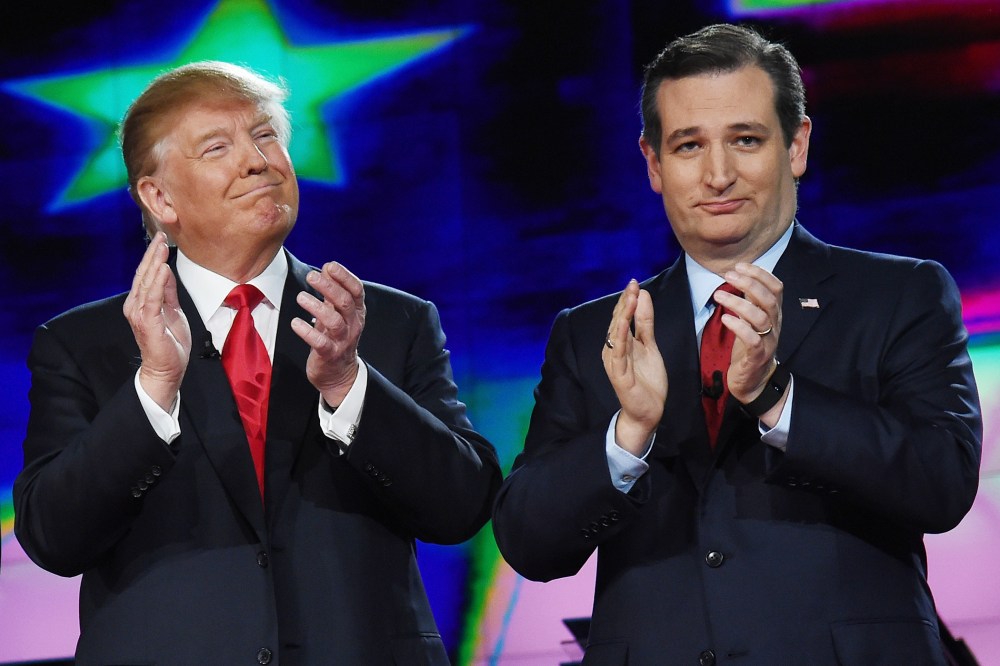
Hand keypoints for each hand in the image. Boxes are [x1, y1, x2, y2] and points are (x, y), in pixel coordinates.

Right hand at [123, 232, 191, 410]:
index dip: (152, 256)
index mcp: (141, 302)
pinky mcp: (147, 322)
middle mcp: (135, 305)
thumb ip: (168, 292)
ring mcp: (139, 314)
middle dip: (152, 254)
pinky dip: (158, 283)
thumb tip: (167, 271)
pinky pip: (153, 299)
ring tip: (161, 246)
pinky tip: (163, 269)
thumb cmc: (170, 342)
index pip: (146, 275)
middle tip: (160, 234)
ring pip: (147, 283)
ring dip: (154, 263)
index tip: (160, 238)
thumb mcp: (172, 310)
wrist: (167, 369)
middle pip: (144, 274)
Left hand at [291, 261, 365, 407]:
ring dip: (317, 307)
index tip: (329, 265)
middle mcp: (353, 325)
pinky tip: (295, 323)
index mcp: (357, 312)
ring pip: (334, 321)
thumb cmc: (335, 338)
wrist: (339, 374)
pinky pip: (320, 342)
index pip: (357, 290)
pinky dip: (307, 332)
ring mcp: (342, 341)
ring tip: (301, 297)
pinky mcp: (329, 355)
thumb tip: (327, 267)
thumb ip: (333, 292)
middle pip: (345, 302)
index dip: (344, 276)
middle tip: (311, 276)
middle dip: (328, 287)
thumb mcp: (337, 313)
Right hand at [602, 279, 666, 455]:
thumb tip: (643, 295)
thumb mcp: (649, 345)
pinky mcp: (620, 376)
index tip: (634, 282)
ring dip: (622, 316)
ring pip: (616, 335)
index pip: (621, 316)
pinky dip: (620, 338)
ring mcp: (615, 363)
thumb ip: (645, 322)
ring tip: (629, 299)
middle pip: (617, 322)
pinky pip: (619, 354)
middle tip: (632, 285)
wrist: (648, 412)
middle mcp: (613, 350)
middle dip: (625, 303)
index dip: (627, 300)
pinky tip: (623, 324)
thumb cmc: (647, 380)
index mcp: (619, 343)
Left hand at [713, 263, 782, 410]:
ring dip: (739, 303)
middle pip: (770, 299)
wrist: (754, 381)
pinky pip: (753, 340)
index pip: (776, 287)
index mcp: (774, 313)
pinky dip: (739, 327)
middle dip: (749, 283)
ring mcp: (768, 341)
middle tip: (728, 275)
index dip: (760, 274)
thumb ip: (749, 300)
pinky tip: (725, 318)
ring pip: (761, 317)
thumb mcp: (750, 320)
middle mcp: (775, 325)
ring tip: (718, 294)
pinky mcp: (758, 357)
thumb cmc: (749, 346)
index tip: (740, 265)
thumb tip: (739, 275)